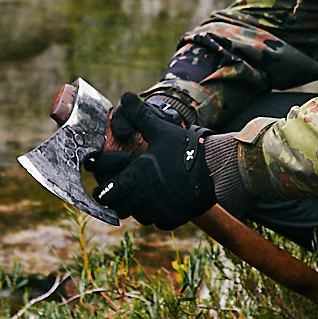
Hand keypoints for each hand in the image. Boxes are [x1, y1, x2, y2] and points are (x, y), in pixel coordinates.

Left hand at [89, 93, 214, 229]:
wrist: (213, 170)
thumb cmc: (183, 148)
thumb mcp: (159, 129)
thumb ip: (139, 115)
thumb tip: (126, 97)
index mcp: (133, 179)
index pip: (104, 194)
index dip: (104, 187)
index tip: (110, 180)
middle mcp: (141, 200)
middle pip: (117, 208)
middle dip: (118, 198)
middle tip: (125, 186)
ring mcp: (157, 212)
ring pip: (137, 216)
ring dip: (137, 206)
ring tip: (145, 191)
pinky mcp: (172, 220)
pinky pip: (158, 222)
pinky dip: (157, 214)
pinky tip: (163, 199)